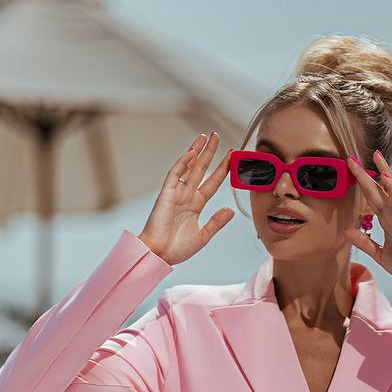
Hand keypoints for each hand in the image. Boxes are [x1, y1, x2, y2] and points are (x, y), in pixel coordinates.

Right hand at [137, 131, 234, 264]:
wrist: (160, 255)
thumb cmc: (176, 249)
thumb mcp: (203, 236)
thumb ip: (216, 222)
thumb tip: (230, 210)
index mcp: (195, 205)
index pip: (212, 182)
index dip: (222, 169)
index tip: (232, 157)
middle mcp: (187, 195)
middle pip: (201, 169)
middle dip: (210, 153)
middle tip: (217, 136)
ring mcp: (176, 193)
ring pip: (189, 167)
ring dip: (197, 152)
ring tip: (206, 137)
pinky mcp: (166, 194)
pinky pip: (175, 174)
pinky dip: (183, 162)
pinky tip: (192, 152)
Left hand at [343, 150, 391, 281]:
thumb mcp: (378, 253)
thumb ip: (364, 242)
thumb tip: (348, 231)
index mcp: (386, 220)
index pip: (371, 198)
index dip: (361, 185)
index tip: (351, 171)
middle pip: (377, 189)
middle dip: (365, 173)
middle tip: (352, 158)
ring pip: (390, 189)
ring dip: (382, 171)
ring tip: (375, 156)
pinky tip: (385, 177)